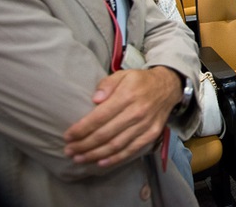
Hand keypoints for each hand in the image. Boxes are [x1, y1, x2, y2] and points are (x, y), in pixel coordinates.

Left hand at [63, 67, 181, 167]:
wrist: (168, 86)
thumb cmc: (140, 81)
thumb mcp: (123, 74)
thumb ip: (107, 84)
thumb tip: (95, 100)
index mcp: (127, 95)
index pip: (100, 116)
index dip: (82, 128)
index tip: (68, 136)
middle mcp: (137, 112)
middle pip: (105, 134)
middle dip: (84, 144)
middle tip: (69, 150)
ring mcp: (145, 125)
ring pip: (116, 145)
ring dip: (95, 154)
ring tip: (79, 158)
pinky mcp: (151, 134)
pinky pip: (131, 150)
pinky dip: (115, 158)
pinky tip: (100, 162)